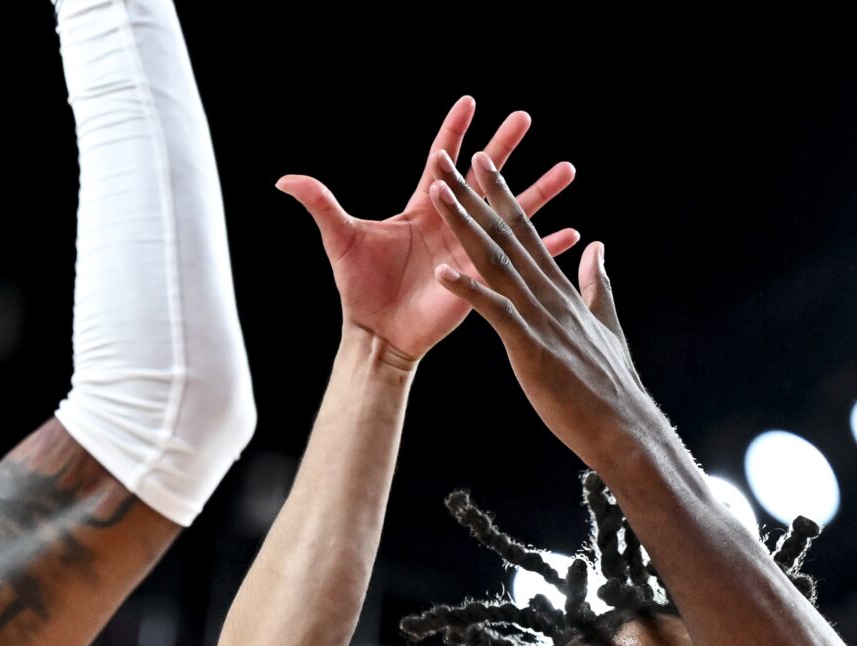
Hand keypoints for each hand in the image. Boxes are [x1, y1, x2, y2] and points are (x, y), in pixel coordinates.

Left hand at [279, 97, 577, 361]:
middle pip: (483, 176)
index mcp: (422, 207)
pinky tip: (572, 233)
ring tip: (568, 168)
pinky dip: (546, 246)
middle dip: (503, 147)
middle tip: (525, 117)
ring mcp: (471, 249)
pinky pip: (521, 259)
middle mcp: (451, 222)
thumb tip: (284, 178)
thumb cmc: (358, 286)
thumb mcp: (340, 238)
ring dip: (539, 191)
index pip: (440, 159)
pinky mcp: (483, 278)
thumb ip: (320, 204)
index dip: (453, 130)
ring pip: (511, 212)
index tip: (470, 100)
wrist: (377, 333)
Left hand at [426, 149, 656, 473]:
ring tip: (438, 193)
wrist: (623, 427)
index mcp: (560, 289)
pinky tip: (444, 271)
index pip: (525, 231)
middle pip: (504, 234)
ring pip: (495, 261)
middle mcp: (548, 294)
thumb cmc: (610, 385)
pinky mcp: (531, 347)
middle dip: (472, 195)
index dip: (501, 195)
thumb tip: (599, 247)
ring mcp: (540, 318)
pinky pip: (496, 313)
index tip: (481, 162)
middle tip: (446, 157)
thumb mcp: (606, 324)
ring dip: (464, 226)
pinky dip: (470, 290)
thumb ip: (598, 284)